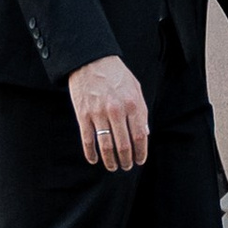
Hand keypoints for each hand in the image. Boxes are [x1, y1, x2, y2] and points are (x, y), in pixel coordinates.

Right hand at [68, 52, 149, 170]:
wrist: (91, 61)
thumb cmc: (116, 74)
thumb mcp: (135, 88)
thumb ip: (141, 111)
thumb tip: (144, 134)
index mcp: (132, 104)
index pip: (140, 136)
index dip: (141, 152)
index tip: (140, 160)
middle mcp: (116, 111)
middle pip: (124, 145)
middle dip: (127, 160)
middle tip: (127, 166)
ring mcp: (98, 114)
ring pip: (106, 146)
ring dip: (110, 161)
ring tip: (113, 167)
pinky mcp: (83, 115)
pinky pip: (87, 140)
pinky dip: (91, 154)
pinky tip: (95, 160)